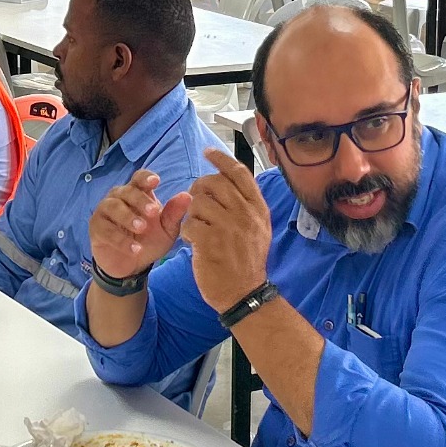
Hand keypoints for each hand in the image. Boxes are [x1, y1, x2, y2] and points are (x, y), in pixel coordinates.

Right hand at [88, 169, 189, 281]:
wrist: (132, 266)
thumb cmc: (150, 241)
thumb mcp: (167, 230)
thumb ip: (174, 214)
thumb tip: (187, 196)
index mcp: (138, 193)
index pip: (139, 178)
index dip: (146, 177)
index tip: (156, 181)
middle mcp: (119, 198)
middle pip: (127, 191)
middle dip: (140, 200)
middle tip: (153, 212)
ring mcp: (105, 212)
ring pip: (112, 207)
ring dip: (128, 217)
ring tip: (141, 228)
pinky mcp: (96, 228)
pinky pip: (105, 230)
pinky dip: (120, 239)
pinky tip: (135, 249)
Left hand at [176, 149, 267, 311]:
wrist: (244, 293)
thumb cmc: (247, 261)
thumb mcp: (258, 229)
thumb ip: (247, 205)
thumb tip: (228, 179)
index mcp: (258, 209)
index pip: (239, 173)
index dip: (221, 160)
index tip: (208, 153)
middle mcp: (245, 214)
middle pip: (214, 183)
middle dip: (199, 188)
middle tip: (195, 199)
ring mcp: (228, 227)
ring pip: (198, 202)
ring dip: (192, 213)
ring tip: (197, 226)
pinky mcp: (210, 242)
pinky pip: (189, 223)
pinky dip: (186, 231)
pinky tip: (193, 241)